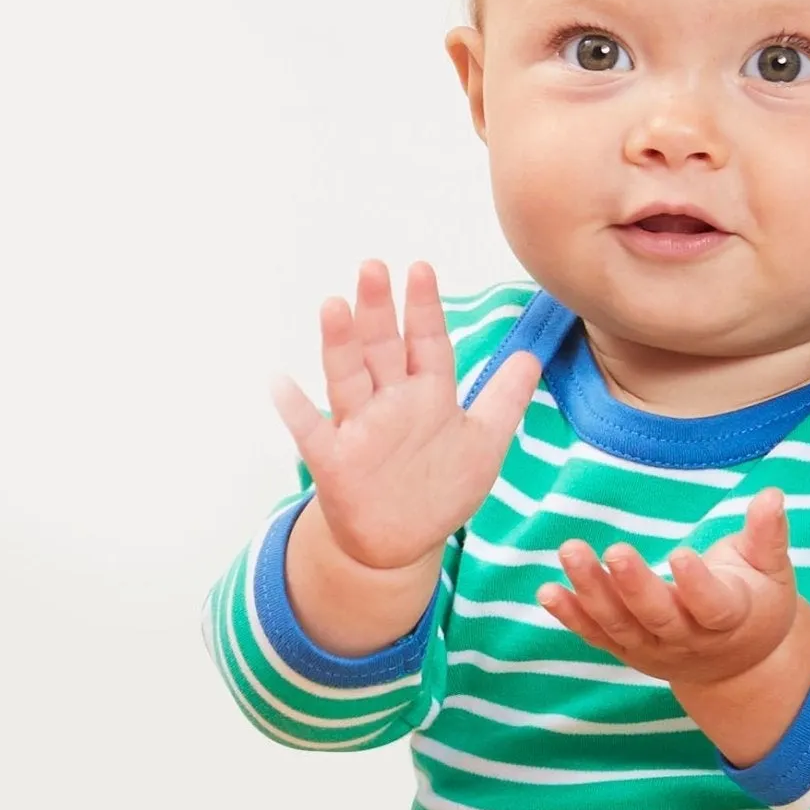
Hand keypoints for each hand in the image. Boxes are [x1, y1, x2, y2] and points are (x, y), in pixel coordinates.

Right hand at [272, 259, 540, 572]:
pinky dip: (294, 408)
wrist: (400, 542)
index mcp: (427, 393)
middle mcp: (390, 401)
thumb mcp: (483, 443)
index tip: (420, 268)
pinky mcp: (333, 459)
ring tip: (334, 306)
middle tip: (373, 267)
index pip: (427, 342)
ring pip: (347, 377)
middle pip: (383, 348)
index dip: (424, 308)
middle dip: (379, 310)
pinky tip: (279, 381)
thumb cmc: (440, 487)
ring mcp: (359, 427)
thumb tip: (530, 357)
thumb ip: (504, 400)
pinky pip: (311, 431)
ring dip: (340, 343)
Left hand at [537, 487, 799, 687]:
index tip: (680, 554)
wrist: (738, 666)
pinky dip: (570, 616)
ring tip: (570, 552)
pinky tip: (547, 591)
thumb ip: (768, 535)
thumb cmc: (757, 605)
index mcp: (729, 618)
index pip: (712, 606)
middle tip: (616, 550)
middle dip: (634, 586)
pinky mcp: (626, 648)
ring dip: (591, 592)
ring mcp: (652, 648)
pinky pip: (595, 634)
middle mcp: (687, 640)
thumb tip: (773, 494)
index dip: (697, 585)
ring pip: (619, 625)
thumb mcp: (773, 571)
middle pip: (658, 617)